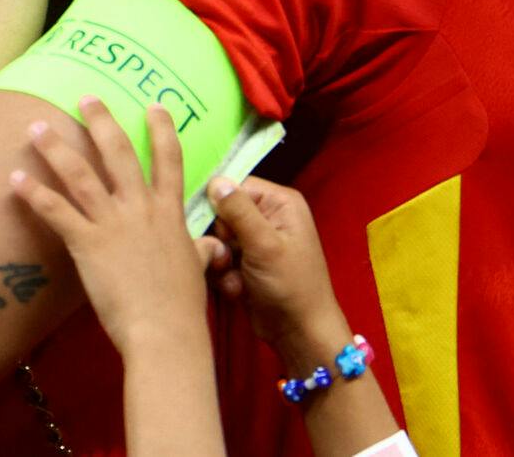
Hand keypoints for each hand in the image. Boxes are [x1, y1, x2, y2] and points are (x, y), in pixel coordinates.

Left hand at [10, 100, 221, 355]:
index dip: (162, 130)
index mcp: (169, 212)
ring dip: (56, 148)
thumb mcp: (196, 268)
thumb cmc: (182, 305)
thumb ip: (200, 250)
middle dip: (101, 121)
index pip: (168, 160)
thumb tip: (211, 248)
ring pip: (81, 174)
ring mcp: (113, 223)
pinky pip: (56, 211)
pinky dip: (34, 193)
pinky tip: (16, 178)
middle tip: (86, 96)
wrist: (164, 331)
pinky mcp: (87, 243)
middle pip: (119, 153)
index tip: (154, 104)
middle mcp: (140, 208)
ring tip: (37, 127)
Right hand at [204, 175, 346, 363]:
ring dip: (221, 261)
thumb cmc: (291, 286)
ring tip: (236, 279)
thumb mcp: (264, 245)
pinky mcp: (246, 264)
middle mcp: (268, 217)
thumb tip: (215, 181)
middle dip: (221, 239)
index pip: (235, 187)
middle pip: (222, 214)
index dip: (220, 206)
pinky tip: (238, 290)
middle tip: (229, 258)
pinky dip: (225, 276)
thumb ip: (239, 211)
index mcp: (280, 203)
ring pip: (218, 240)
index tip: (220, 229)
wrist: (298, 332)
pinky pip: (220, 260)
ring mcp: (256, 242)